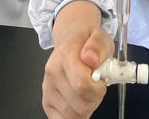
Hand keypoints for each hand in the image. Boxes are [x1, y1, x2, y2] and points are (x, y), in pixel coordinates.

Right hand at [43, 0, 114, 118]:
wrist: (70, 38)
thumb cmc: (87, 41)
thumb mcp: (100, 36)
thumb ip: (98, 46)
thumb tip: (90, 58)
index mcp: (65, 56)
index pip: (82, 85)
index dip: (98, 88)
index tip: (101, 80)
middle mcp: (53, 74)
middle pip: (80, 104)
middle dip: (94, 99)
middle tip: (96, 85)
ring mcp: (48, 89)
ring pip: (73, 115)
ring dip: (86, 108)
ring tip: (88, 91)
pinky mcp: (47, 102)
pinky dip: (75, 116)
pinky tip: (79, 101)